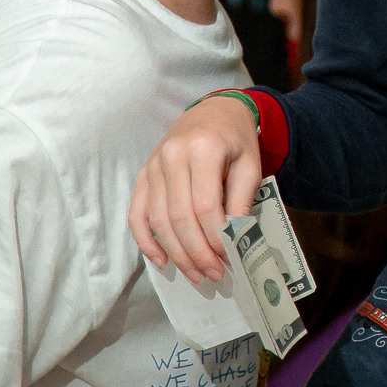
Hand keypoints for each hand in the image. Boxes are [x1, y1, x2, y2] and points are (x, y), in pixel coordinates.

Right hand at [129, 94, 260, 281]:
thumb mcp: (250, 165)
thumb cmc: (235, 140)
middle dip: (196, 252)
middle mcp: (171, 156)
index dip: (215, 237)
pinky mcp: (143, 174)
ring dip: (175, 252)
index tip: (228, 258)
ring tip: (195, 274)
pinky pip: (136, 213)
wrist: (213, 111)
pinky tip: (162, 261)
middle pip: (179, 216)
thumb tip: (236, 241)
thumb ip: (242, 200)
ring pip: (157, 219)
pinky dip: (146, 240)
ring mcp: (153, 165)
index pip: (206, 205)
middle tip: (213, 274)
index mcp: (203, 149)